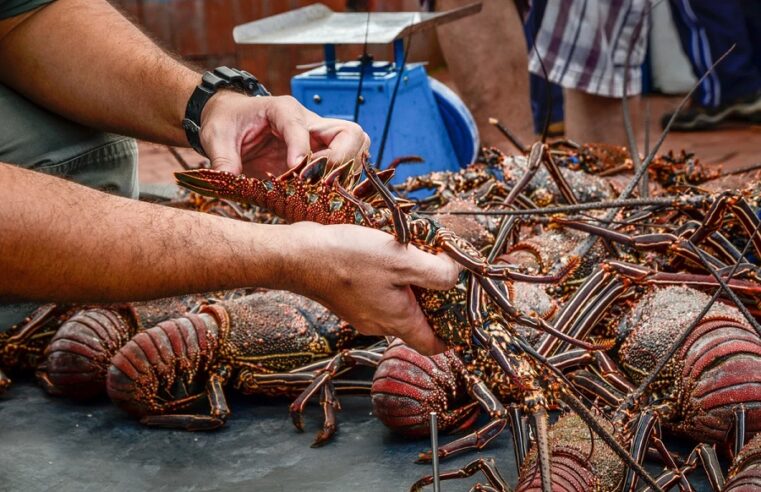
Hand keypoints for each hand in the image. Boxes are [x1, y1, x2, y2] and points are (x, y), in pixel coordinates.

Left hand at [199, 92, 369, 177]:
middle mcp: (309, 121)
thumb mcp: (216, 137)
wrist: (230, 120)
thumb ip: (223, 158)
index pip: (303, 128)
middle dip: (341, 160)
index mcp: (283, 109)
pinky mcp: (320, 155)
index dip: (302, 151)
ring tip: (323, 190)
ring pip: (356, 148)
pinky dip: (342, 181)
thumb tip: (227, 179)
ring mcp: (318, 139)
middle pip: (349, 133)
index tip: (295, 171)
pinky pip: (346, 165)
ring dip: (346, 172)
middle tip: (319, 181)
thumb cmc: (226, 123)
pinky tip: (323, 196)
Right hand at [279, 223, 460, 354]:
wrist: (298, 256)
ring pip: (398, 304)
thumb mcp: (403, 261)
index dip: (452, 335)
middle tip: (443, 271)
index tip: (463, 317)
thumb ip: (437, 272)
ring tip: (415, 255)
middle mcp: (380, 323)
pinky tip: (387, 252)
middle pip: (417, 321)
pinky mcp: (348, 295)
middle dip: (434, 300)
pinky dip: (389, 276)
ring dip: (410, 284)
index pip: (433, 345)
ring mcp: (362, 311)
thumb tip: (455, 274)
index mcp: (398, 321)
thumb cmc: (347, 260)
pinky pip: (378, 292)